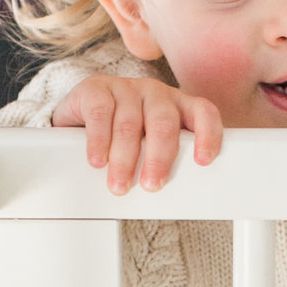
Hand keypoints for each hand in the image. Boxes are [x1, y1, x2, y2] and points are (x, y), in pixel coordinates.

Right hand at [52, 70, 223, 193]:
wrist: (78, 118)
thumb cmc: (122, 137)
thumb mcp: (149, 147)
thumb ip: (164, 162)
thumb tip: (176, 199)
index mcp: (178, 106)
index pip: (203, 113)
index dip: (208, 134)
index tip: (203, 161)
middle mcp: (156, 93)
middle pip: (164, 123)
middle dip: (159, 158)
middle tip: (151, 185)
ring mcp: (126, 88)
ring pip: (130, 123)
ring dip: (125, 159)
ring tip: (120, 184)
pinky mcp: (96, 88)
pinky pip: (100, 113)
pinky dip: (99, 140)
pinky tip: (98, 160)